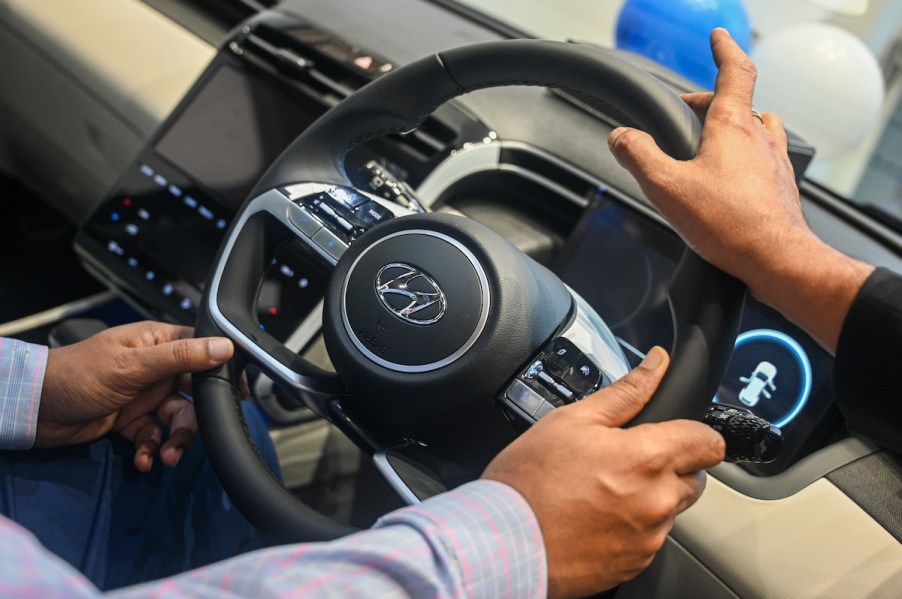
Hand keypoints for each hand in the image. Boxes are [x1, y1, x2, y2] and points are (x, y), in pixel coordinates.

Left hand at [37, 321, 236, 470]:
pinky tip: (145, 460)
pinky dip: (152, 449)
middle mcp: (155, 368)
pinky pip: (154, 436)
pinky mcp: (131, 421)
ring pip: (176, 419)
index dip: (222, 370)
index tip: (238, 393)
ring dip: (174, 440)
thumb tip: (225, 347)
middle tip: (190, 435)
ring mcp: (144, 395)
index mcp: (157, 343)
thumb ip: (182, 357)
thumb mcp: (134, 364)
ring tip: (166, 457)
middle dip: (195, 418)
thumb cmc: (78, 374)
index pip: (202, 349)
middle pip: (194, 392)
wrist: (34, 408)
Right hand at [482, 347, 723, 597]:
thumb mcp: (572, 420)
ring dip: (648, 499)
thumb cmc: (529, 481)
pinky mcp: (635, 564)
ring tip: (599, 493)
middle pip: (694, 478)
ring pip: (669, 510)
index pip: (709, 442)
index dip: (693, 433)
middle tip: (622, 462)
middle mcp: (657, 502)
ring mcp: (648, 538)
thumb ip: (626, 391)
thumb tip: (656, 364)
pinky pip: (648, 540)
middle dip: (668, 466)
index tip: (673, 434)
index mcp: (647, 459)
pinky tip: (593, 518)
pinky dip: (630, 528)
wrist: (502, 541)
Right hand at [608, 28, 871, 352]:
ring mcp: (774, 162)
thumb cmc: (730, 225)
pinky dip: (747, 155)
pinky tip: (731, 178)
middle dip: (710, 101)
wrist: (777, 259)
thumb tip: (621, 137)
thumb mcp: (667, 187)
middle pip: (738, 102)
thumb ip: (639, 156)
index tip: (718, 37)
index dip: (724, 49)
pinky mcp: (780, 186)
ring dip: (734, 125)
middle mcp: (759, 138)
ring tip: (710, 142)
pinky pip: (765, 156)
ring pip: (757, 128)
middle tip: (686, 112)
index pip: (734, 72)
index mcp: (732, 127)